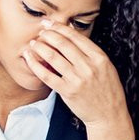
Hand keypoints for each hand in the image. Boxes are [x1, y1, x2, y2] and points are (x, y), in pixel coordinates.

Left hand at [22, 21, 135, 139]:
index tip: (50, 24)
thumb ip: (91, 53)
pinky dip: (35, 65)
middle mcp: (89, 67)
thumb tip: (71, 34)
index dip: (60, 28)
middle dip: (48, 34)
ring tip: (33, 43)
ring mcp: (77, 79)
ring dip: (40, 47)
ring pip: (53, 57)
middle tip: (40, 31)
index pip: (76, 37)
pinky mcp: (67, 91)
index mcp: (99, 58)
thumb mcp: (106, 67)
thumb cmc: (107, 90)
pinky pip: (47, 75)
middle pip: (63, 44)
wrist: (109, 115)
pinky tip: (29, 58)